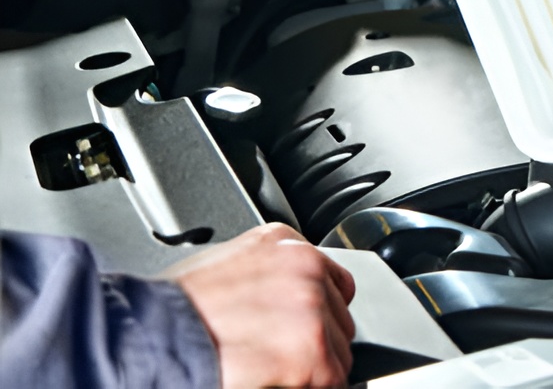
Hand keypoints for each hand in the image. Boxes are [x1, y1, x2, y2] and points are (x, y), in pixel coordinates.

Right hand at [164, 223, 356, 387]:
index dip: (319, 312)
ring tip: (271, 368)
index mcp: (285, 241)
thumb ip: (269, 274)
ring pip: (340, 352)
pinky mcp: (312, 349)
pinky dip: (311, 387)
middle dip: (315, 342)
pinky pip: (334, 380)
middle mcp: (305, 267)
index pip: (334, 281)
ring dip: (314, 369)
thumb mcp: (227, 265)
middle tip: (275, 354)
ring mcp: (311, 307)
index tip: (300, 329)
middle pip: (339, 318)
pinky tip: (277, 380)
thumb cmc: (175, 309)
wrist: (149, 336)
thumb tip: (287, 300)